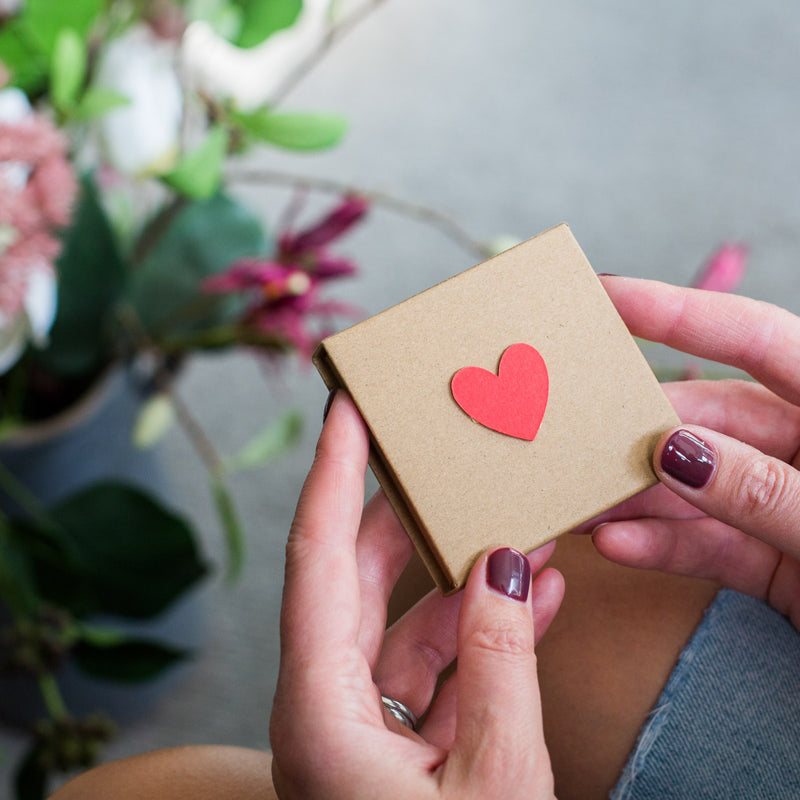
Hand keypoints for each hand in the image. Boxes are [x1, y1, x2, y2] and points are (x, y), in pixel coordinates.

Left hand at [270, 392, 563, 799]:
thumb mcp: (497, 779)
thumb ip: (499, 666)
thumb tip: (506, 568)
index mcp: (320, 715)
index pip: (316, 561)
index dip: (331, 473)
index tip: (346, 409)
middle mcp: (326, 714)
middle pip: (359, 581)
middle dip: (406, 515)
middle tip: (433, 454)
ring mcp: (360, 735)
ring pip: (406, 627)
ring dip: (465, 585)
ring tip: (519, 533)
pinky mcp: (397, 755)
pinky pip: (437, 675)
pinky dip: (481, 640)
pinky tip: (531, 602)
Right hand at [590, 277, 799, 627]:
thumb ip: (766, 490)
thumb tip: (674, 452)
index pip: (753, 337)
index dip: (675, 312)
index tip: (605, 298)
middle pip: (708, 420)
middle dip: (637, 430)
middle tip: (570, 434)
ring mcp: (793, 503)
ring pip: (699, 488)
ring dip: (639, 498)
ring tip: (580, 503)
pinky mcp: (782, 561)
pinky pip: (713, 545)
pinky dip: (666, 548)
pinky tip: (619, 546)